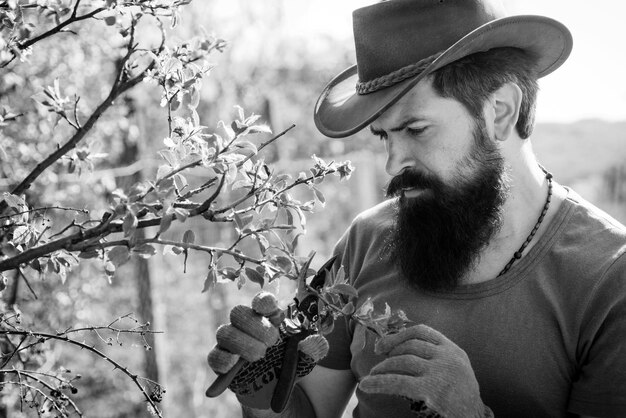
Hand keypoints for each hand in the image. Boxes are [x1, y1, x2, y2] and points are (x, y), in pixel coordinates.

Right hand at [207, 292, 328, 409]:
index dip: (263, 302)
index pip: (261, 302)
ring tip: (259, 355)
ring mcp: (231, 344)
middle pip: (238, 313)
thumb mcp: (306, 358)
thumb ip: (312, 348)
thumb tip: (317, 341)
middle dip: (254, 325)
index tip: (270, 309)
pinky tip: (234, 364)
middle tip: (272, 341)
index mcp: (267, 318)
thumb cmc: (288, 366)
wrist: (275, 391)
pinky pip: (214, 356)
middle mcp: (245, 327)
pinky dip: (223, 359)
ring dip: (243, 343)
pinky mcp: (222, 363)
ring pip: (224, 332)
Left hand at [359, 324, 491, 417]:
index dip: (400, 335)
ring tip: (373, 374)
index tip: (386, 344)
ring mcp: (440, 372)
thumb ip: (437, 355)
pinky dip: (379, 382)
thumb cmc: (462, 393)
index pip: (422, 331)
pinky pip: (399, 382)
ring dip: (383, 367)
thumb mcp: (456, 366)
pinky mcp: (432, 389)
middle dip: (390, 350)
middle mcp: (447, 357)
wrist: (475, 416)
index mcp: (453, 349)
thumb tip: (401, 348)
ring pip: (403, 360)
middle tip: (379, 358)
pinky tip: (367, 385)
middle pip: (410, 345)